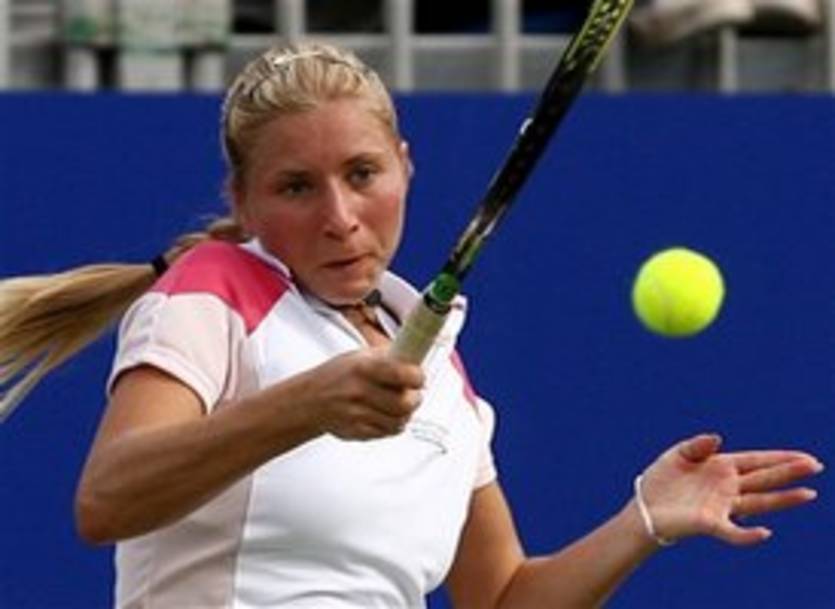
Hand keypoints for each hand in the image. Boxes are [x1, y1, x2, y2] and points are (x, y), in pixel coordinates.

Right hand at [295, 348, 424, 440]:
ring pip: (399, 422)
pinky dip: (392, 425)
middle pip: (404, 403)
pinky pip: (386, 433)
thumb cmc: (338, 375)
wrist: (309, 400)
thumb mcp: (359, 356)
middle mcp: (359, 391)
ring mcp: (356, 414)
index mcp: (363, 367)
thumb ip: (387, 358)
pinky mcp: (356, 432)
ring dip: (405, 415)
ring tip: (401, 406)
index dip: (418, 377)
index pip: (402, 374)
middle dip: (415, 399)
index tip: (420, 378)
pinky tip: (386, 416)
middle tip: (414, 394)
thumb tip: (416, 357)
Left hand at [638, 433, 823, 545]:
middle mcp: (727, 487)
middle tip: (816, 466)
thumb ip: (697, 445)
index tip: (805, 457)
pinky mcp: (710, 523)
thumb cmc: (662, 479)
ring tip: (809, 494)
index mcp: (722, 467)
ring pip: (759, 502)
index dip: (779, 458)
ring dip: (783, 499)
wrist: (644, 506)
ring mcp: (722, 506)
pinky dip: (747, 535)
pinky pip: (732, 532)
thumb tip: (717, 437)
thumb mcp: (678, 454)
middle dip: (789, 472)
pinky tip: (764, 533)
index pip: (756, 461)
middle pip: (764, 478)